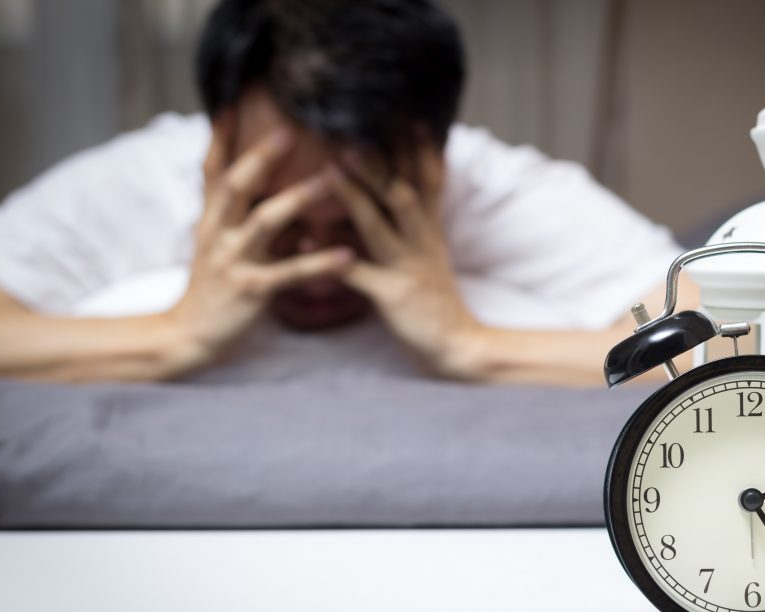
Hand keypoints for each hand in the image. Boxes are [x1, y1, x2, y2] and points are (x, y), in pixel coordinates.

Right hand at [167, 114, 353, 364]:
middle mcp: (218, 234)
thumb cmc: (215, 286)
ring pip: (266, 222)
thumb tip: (282, 193)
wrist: (190, 334)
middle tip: (289, 130)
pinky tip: (348, 255)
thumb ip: (248, 218)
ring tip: (332, 179)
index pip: (212, 170)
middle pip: (236, 186)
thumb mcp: (221, 244)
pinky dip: (320, 263)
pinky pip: (290, 274)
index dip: (220, 137)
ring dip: (299, 198)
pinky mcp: (251, 290)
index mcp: (211, 220)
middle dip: (261, 157)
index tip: (230, 101)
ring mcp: (233, 261)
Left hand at [328, 146, 482, 376]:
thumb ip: (419, 221)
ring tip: (330, 168)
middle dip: (379, 159)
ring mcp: (408, 267)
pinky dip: (331, 259)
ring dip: (355, 195)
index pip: (428, 180)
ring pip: (379, 225)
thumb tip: (403, 189)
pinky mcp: (393, 295)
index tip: (406, 113)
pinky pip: (358, 274)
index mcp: (430, 230)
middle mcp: (421, 241)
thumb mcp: (433, 253)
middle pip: (402, 191)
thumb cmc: (436, 300)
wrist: (458, 346)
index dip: (418, 147)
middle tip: (353, 127)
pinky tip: (307, 244)